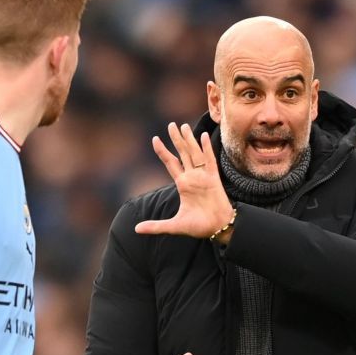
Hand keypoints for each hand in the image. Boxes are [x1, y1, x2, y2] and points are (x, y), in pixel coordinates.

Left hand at [133, 123, 234, 238]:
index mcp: (183, 185)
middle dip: (176, 139)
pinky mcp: (214, 179)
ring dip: (189, 139)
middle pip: (183, 153)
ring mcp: (203, 176)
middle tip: (171, 124)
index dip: (163, 151)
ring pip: (194, 153)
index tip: (155, 139)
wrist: (218, 229)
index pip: (171, 163)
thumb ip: (156, 226)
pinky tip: (202, 136)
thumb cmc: (199, 227)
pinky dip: (206, 148)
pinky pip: (209, 160)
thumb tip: (136, 229)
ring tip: (183, 126)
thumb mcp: (174, 226)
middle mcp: (192, 177)